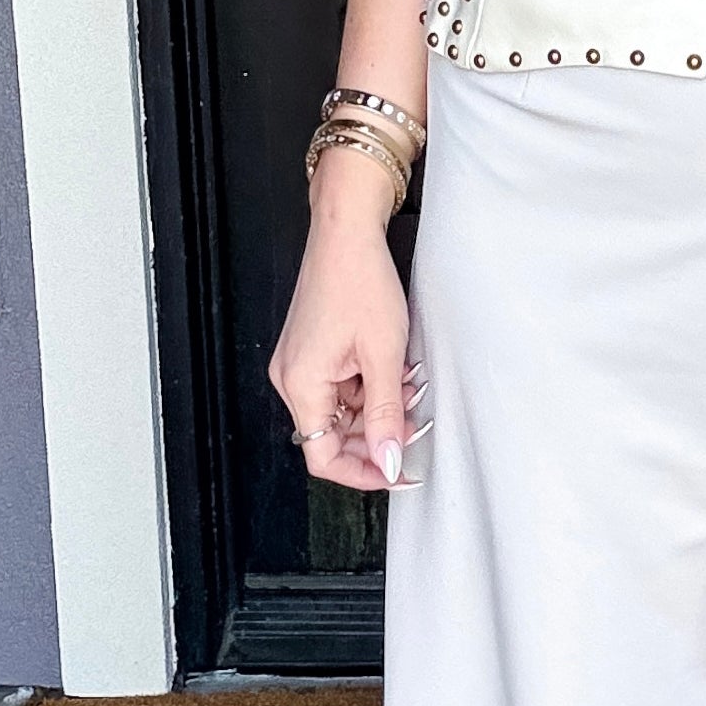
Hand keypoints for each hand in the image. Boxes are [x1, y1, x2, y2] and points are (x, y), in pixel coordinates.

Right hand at [267, 163, 424, 490]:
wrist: (347, 233)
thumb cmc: (358, 280)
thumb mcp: (383, 356)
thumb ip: (386, 415)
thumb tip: (387, 460)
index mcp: (300, 384)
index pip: (323, 456)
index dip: (362, 472)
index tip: (396, 471)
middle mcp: (292, 378)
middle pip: (333, 435)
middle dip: (377, 433)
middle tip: (413, 423)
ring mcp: (300, 364)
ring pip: (343, 410)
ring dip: (379, 406)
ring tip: (408, 384)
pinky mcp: (313, 351)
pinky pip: (342, 386)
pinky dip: (371, 385)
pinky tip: (394, 368)